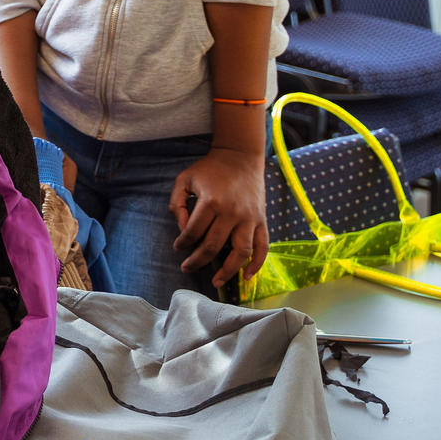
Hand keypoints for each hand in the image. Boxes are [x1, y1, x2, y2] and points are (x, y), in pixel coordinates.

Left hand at [168, 146, 269, 288]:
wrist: (240, 156)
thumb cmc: (209, 169)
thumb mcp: (184, 179)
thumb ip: (177, 204)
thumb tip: (182, 230)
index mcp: (211, 202)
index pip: (193, 232)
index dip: (182, 243)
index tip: (178, 247)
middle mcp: (232, 213)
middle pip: (213, 246)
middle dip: (197, 261)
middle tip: (186, 268)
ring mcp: (250, 218)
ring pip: (241, 253)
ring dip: (228, 271)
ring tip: (216, 283)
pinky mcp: (262, 221)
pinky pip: (263, 247)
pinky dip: (257, 264)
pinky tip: (247, 277)